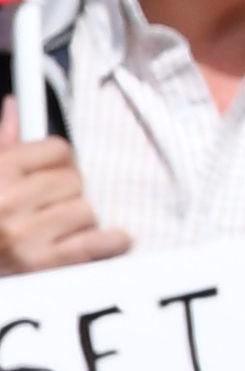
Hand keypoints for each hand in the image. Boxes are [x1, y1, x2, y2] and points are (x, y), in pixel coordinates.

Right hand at [0, 136, 127, 277]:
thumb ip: (3, 142)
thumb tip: (15, 106)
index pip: (60, 150)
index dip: (61, 163)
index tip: (55, 174)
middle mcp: (7, 201)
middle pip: (75, 180)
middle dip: (68, 194)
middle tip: (51, 209)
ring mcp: (24, 234)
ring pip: (87, 210)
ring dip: (79, 222)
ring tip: (56, 231)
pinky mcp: (40, 264)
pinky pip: (96, 242)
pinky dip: (108, 243)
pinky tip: (107, 241)